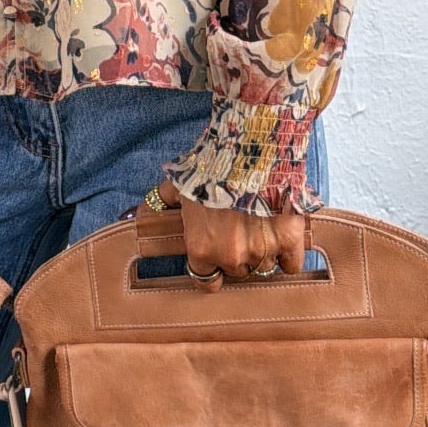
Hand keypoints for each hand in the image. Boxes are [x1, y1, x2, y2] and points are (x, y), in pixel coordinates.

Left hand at [146, 175, 309, 279]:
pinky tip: (284, 236)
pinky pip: (292, 263)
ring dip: (263, 252)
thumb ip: (159, 202)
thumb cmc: (213, 164)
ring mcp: (262, 251)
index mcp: (201, 249)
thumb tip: (136, 214)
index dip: (212, 270)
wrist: (251, 145)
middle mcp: (231, 257)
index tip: (217, 259)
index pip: (206, 281)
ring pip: (264, 267)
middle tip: (240, 231)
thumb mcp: (180, 184)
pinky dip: (289, 254)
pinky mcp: (290, 240)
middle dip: (238, 255)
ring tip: (262, 227)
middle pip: (237, 271)